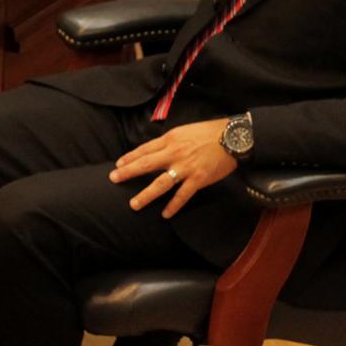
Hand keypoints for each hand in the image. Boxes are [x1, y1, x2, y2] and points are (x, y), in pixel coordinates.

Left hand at [109, 119, 238, 219]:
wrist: (232, 137)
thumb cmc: (208, 132)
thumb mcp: (184, 131)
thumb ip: (169, 141)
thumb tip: (155, 150)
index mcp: (170, 140)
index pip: (145, 149)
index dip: (130, 157)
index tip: (118, 164)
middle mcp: (174, 154)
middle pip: (146, 164)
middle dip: (128, 172)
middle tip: (113, 179)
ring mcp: (186, 168)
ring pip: (161, 184)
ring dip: (146, 195)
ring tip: (134, 204)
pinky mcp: (198, 179)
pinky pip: (183, 195)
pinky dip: (174, 206)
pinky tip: (165, 214)